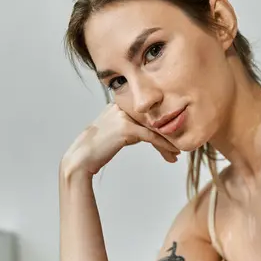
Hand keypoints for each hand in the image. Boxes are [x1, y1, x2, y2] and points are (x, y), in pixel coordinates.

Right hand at [62, 104, 180, 175]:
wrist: (81, 157)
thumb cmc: (98, 148)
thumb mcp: (116, 131)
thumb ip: (131, 126)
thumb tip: (150, 132)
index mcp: (120, 103)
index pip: (147, 112)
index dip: (161, 125)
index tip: (172, 137)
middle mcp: (122, 106)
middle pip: (152, 119)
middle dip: (167, 134)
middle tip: (179, 147)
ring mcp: (124, 115)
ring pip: (154, 128)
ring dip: (168, 142)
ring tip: (177, 154)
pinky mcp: (126, 128)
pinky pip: (151, 137)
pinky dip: (164, 146)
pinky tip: (173, 154)